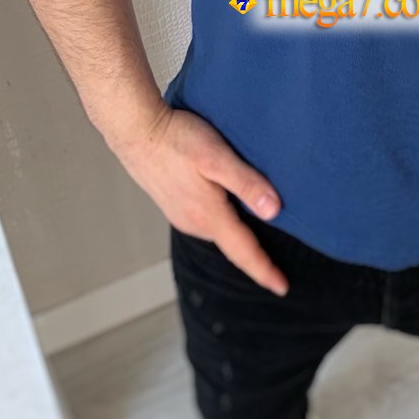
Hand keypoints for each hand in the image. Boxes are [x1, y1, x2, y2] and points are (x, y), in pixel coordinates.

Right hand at [113, 106, 287, 294]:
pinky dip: (223, 223)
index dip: (265, 271)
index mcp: (208, 216)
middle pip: (232, 245)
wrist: (135, 130)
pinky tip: (230, 210)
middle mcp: (193, 222)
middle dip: (254, 255)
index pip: (243, 252)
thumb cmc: (176, 139)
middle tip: (278, 263)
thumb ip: (246, 183)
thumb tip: (273, 211)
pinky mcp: (174, 204)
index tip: (282, 287)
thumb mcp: (217, 157)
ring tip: (259, 237)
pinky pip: (206, 221)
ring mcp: (182, 215)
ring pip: (218, 232)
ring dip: (238, 237)